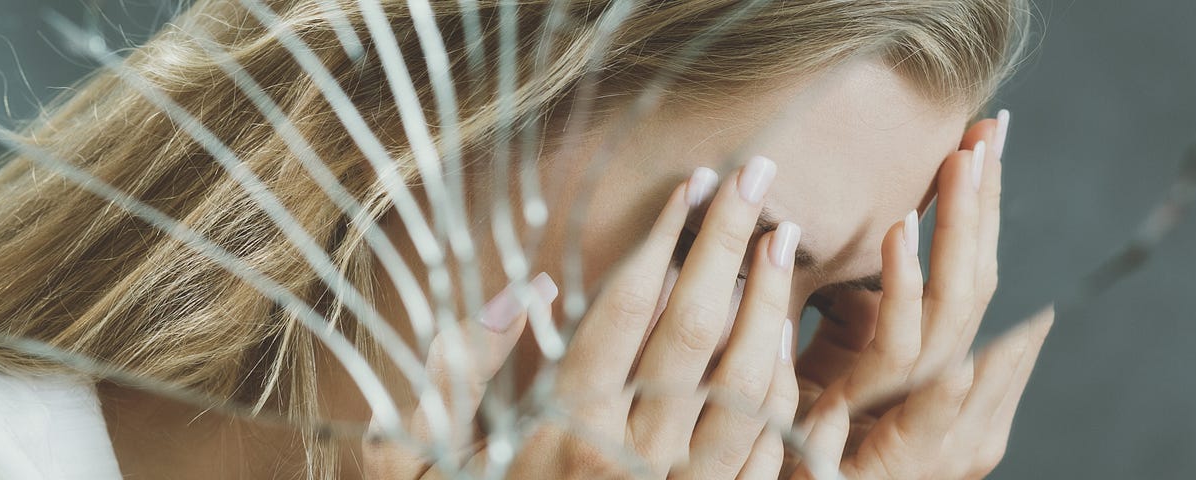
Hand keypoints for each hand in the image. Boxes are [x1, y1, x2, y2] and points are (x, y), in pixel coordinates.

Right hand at [363, 157, 800, 478]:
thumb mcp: (411, 466)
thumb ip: (451, 378)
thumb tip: (514, 295)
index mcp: (558, 433)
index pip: (623, 309)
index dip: (663, 237)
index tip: (694, 183)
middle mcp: (629, 461)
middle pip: (696, 330)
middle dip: (731, 244)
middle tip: (760, 180)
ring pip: (748, 386)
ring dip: (773, 309)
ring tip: (782, 245)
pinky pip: (766, 449)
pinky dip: (784, 389)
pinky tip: (785, 343)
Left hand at [791, 112, 1054, 478]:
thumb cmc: (794, 444)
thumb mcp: (836, 363)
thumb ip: (864, 310)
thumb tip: (887, 227)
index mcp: (948, 383)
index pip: (976, 280)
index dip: (984, 212)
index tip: (985, 138)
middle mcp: (959, 408)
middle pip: (982, 288)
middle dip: (986, 209)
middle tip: (985, 134)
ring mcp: (936, 432)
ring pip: (959, 312)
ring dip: (958, 232)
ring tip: (955, 166)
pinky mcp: (894, 446)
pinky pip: (904, 356)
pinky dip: (902, 289)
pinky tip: (897, 234)